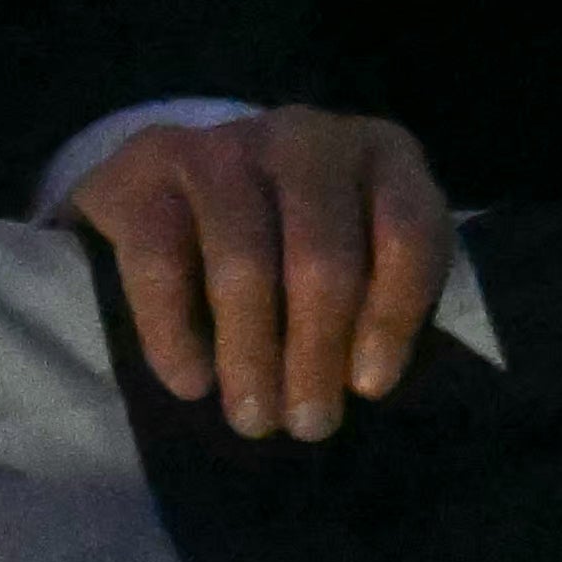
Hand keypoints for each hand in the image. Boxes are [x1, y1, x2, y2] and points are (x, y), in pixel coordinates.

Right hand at [63, 106, 451, 439]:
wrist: (186, 179)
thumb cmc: (302, 234)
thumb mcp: (368, 249)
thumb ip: (382, 296)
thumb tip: (363, 379)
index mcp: (382, 153)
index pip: (408, 233)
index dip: (393, 316)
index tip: (371, 387)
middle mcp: (308, 137)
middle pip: (322, 257)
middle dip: (316, 352)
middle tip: (308, 425)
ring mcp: (227, 144)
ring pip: (243, 263)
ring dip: (250, 355)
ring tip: (254, 418)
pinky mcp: (153, 162)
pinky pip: (161, 261)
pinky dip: (174, 333)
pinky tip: (191, 383)